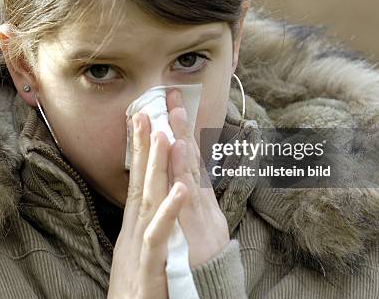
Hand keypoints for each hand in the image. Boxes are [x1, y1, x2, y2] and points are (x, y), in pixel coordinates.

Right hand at [108, 112, 187, 298]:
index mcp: (137, 222)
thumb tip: (151, 197)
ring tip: (164, 135)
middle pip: (141, 180)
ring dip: (156, 167)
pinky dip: (169, 211)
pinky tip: (181, 189)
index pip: (139, 179)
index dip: (142, 149)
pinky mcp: (148, 264)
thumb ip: (147, 221)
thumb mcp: (141, 247)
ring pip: (149, 199)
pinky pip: (160, 234)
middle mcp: (135, 227)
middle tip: (147, 111)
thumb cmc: (139, 285)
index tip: (145, 119)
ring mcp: (140, 243)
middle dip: (145, 145)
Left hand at [166, 88, 229, 266]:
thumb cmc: (198, 258)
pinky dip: (184, 198)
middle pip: (191, 162)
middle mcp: (201, 204)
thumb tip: (186, 174)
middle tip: (173, 99)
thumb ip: (192, 197)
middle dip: (182, 129)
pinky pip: (189, 219)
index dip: (180, 130)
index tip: (169, 105)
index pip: (186, 158)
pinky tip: (180, 179)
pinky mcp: (198, 242)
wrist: (209, 288)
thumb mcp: (195, 222)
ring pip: (191, 182)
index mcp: (196, 198)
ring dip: (184, 154)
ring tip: (175, 126)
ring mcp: (201, 220)